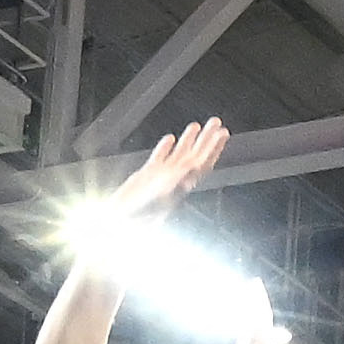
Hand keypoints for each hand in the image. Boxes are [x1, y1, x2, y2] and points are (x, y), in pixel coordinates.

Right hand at [105, 117, 228, 223]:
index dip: (214, 148)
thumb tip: (194, 166)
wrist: (121, 222)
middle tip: (216, 122)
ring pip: (177, 156)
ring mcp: (160, 178)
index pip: (203, 163)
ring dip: (188, 141)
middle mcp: (174, 181)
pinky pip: (158, 159)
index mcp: (181, 185)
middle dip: (206, 139)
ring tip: (197, 126)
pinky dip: (164, 148)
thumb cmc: (139, 214)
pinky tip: (169, 138)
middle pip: (194, 157)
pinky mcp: (146, 177)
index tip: (223, 133)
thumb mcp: (163, 195)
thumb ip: (178, 180)